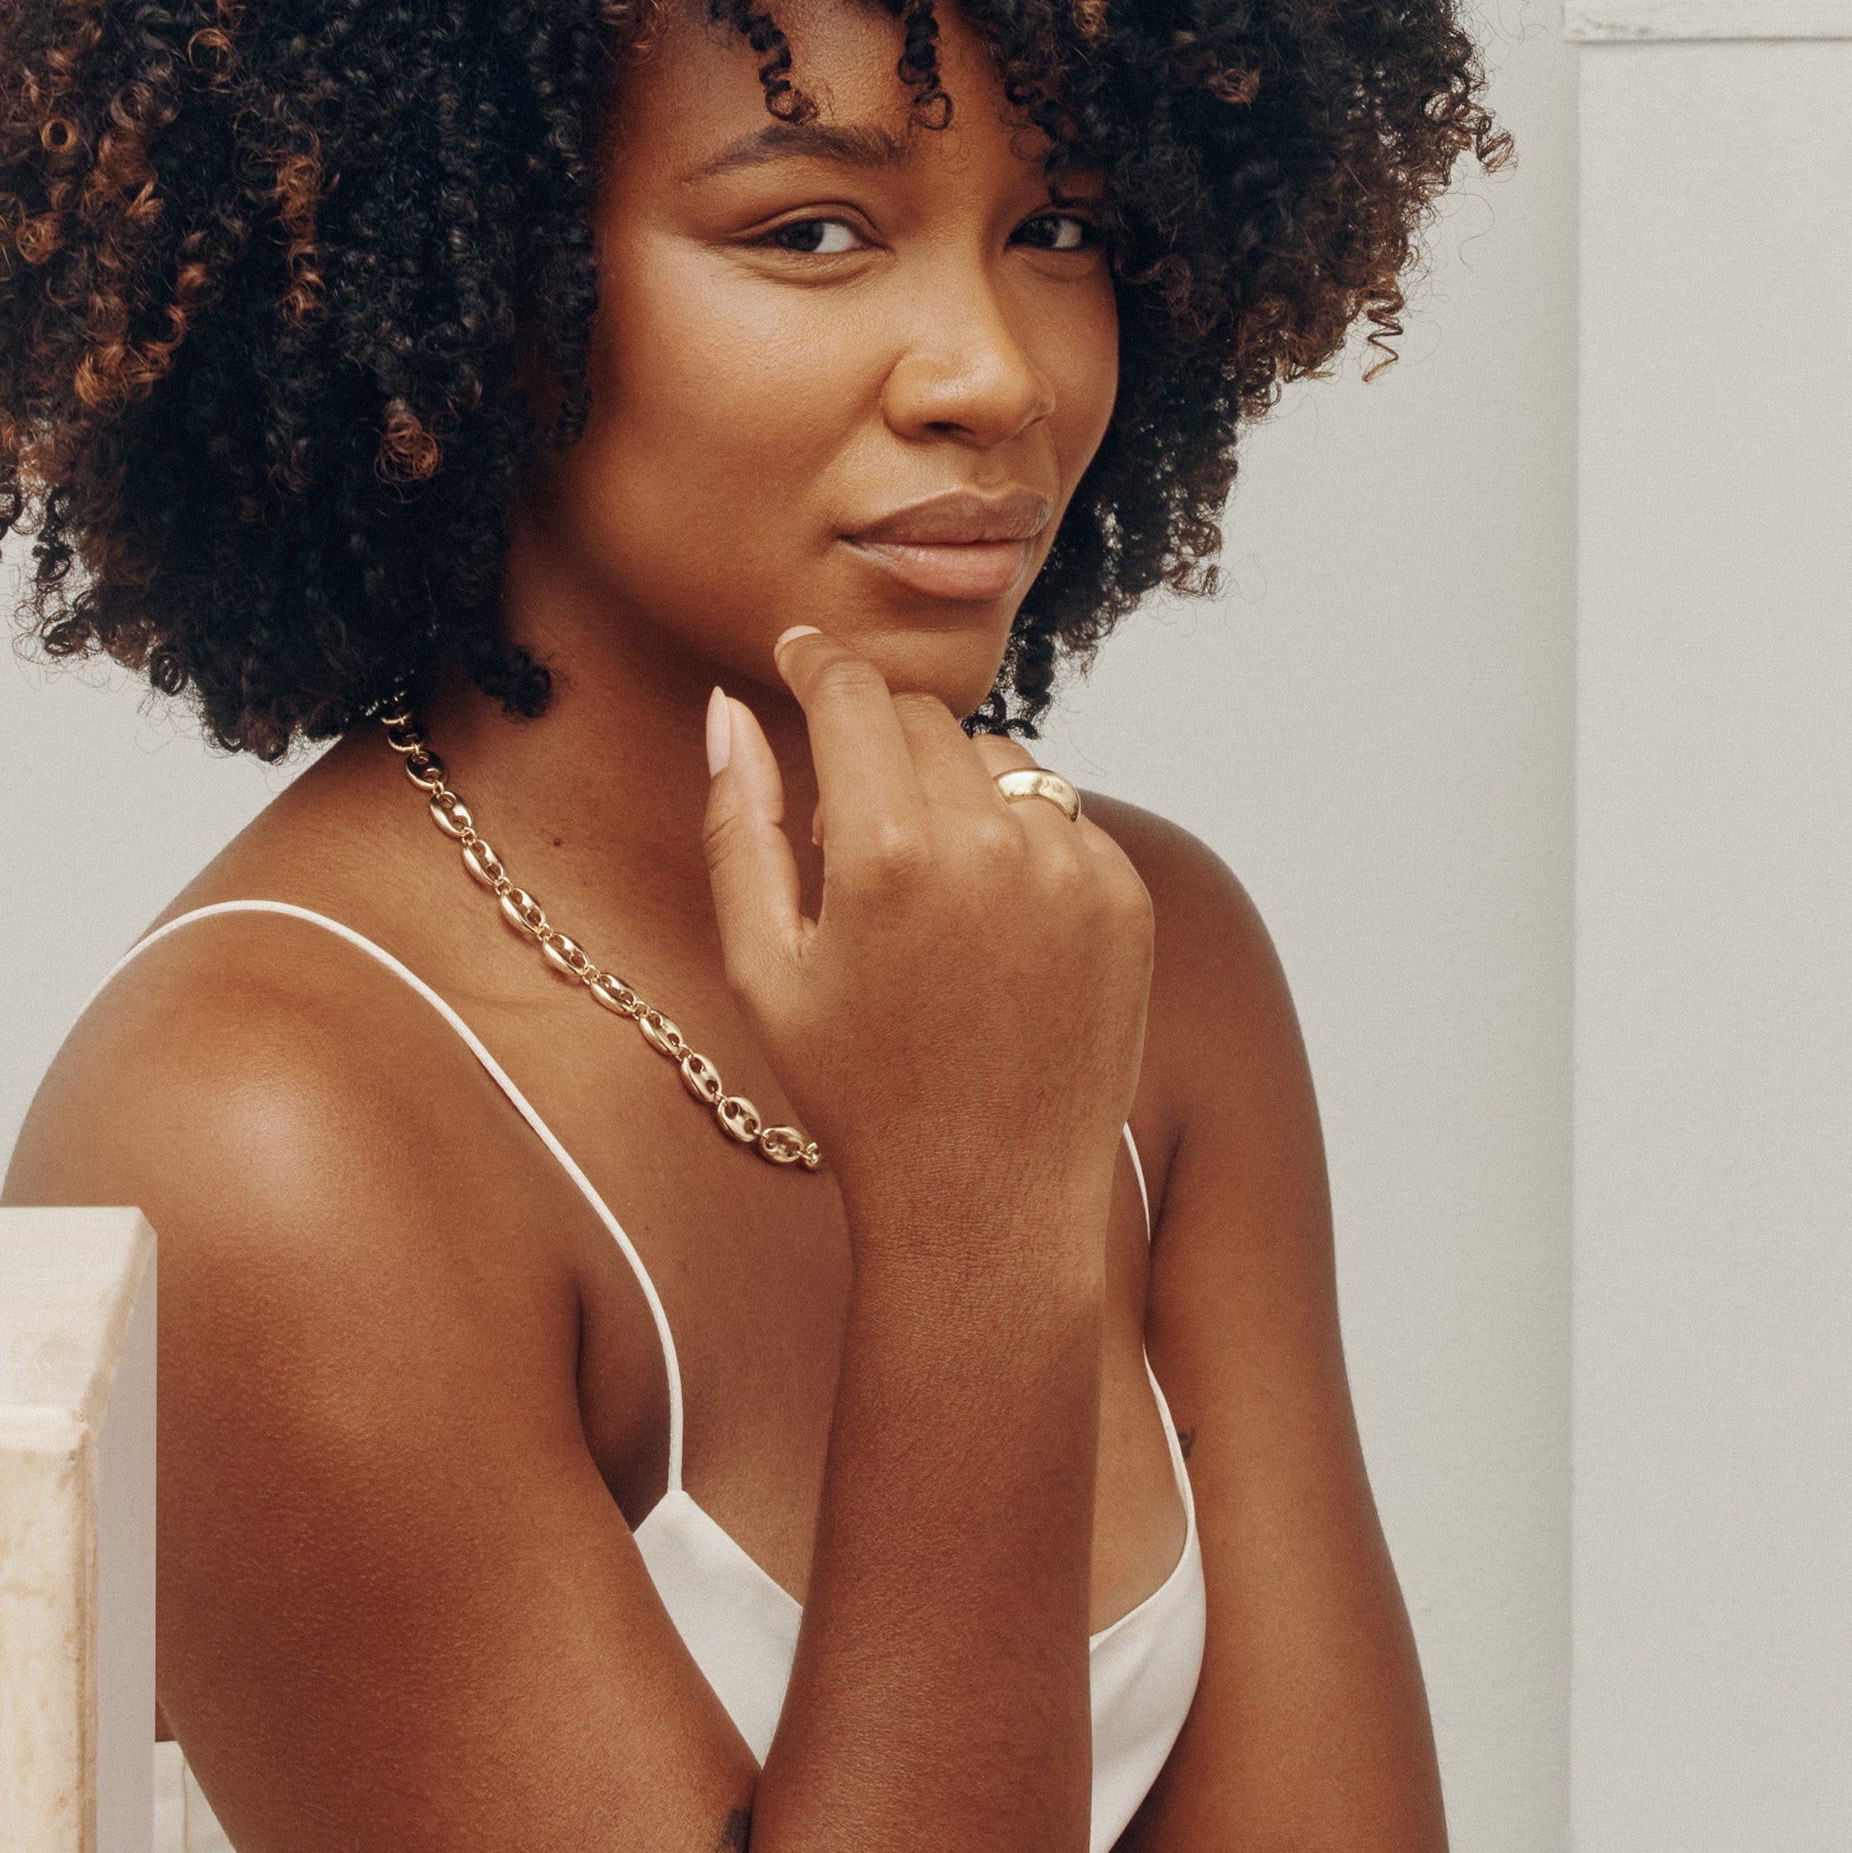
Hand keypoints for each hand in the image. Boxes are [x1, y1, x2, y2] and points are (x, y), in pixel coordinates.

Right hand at [699, 626, 1153, 1231]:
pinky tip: (987, 926)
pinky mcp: (1123, 897)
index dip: (815, 659)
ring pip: (993, 755)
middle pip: (919, 717)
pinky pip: (1058, 812)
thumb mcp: (761, 964)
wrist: (986, 1199)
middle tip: (848, 832)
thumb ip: (737, 822)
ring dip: (948, 788)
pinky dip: (1015, 837)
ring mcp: (1070, 869)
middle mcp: (989, 844)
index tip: (798, 654)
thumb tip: (728, 707)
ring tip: (922, 891)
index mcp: (886, 856)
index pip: (850, 692)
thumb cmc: (855, 1088)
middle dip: (875, 741)